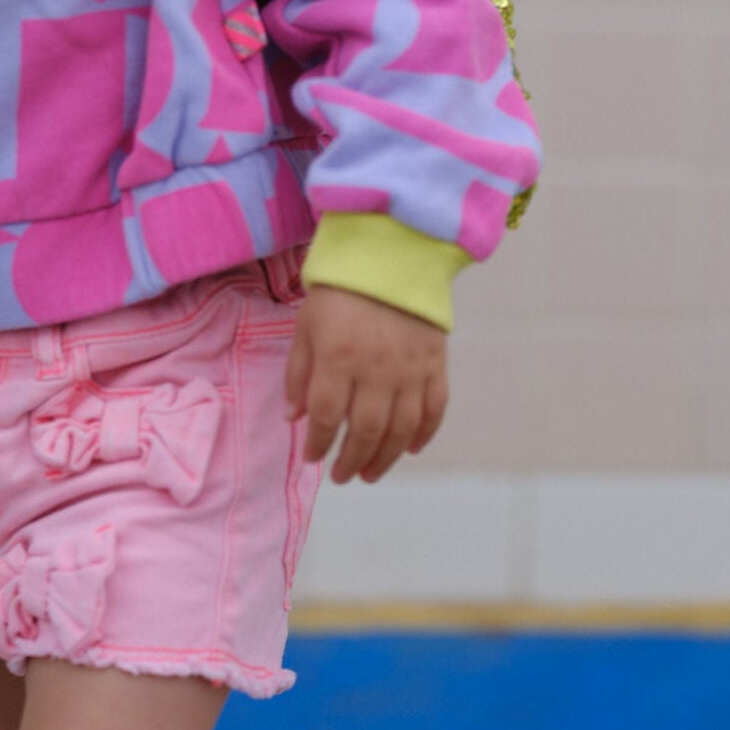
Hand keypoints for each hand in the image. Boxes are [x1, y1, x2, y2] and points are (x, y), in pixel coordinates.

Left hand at [284, 284, 448, 483]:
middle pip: (366, 431)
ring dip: (385, 458)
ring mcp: (411, 368)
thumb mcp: (307, 325)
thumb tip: (294, 418)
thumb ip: (299, 373)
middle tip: (342, 476)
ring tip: (369, 473)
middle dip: (351, 460)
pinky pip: (434, 408)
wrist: (391, 253)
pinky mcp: (435, 362)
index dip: (318, 444)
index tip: (312, 456)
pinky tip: (410, 449)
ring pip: (401, 428)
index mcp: (339, 358)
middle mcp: (377, 369)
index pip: (327, 417)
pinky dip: (425, 433)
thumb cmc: (341, 289)